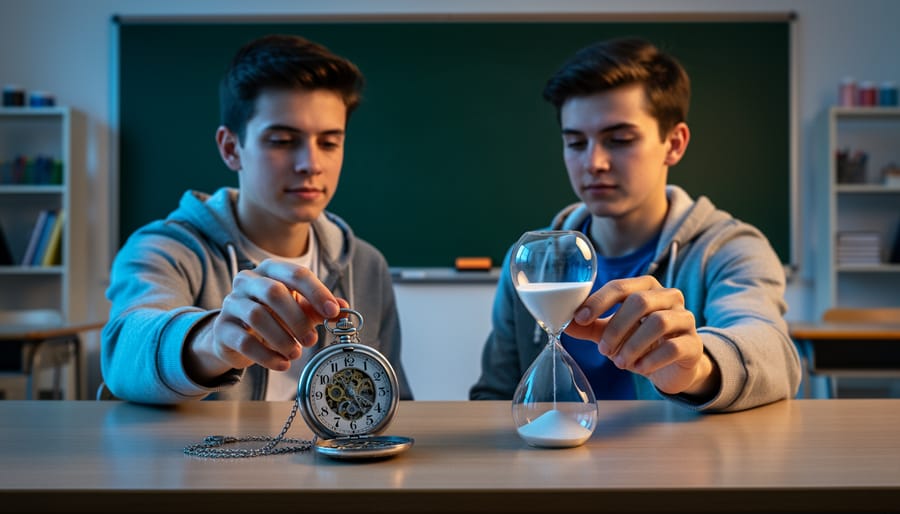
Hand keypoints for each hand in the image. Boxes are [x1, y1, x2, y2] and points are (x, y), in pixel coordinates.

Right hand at [186, 259, 344, 383]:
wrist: (236, 335)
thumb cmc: (273, 316)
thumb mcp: (299, 309)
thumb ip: (320, 308)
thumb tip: (344, 309)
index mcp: (271, 270)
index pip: (296, 274)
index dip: (317, 293)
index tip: (333, 312)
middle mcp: (248, 281)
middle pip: (273, 293)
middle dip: (297, 318)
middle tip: (312, 340)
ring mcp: (231, 303)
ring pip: (257, 316)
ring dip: (282, 338)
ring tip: (296, 353)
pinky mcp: (222, 328)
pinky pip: (244, 341)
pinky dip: (267, 356)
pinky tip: (282, 364)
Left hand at [564, 276, 718, 397]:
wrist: (674, 366)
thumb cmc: (641, 342)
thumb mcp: (613, 332)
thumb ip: (590, 326)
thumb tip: (562, 322)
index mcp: (647, 288)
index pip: (620, 287)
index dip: (598, 302)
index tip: (579, 319)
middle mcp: (670, 297)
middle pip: (640, 302)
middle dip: (616, 327)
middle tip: (602, 350)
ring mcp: (685, 319)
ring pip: (658, 322)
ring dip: (633, 344)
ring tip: (619, 362)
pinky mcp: (694, 344)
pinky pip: (674, 347)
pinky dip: (652, 359)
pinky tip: (640, 367)